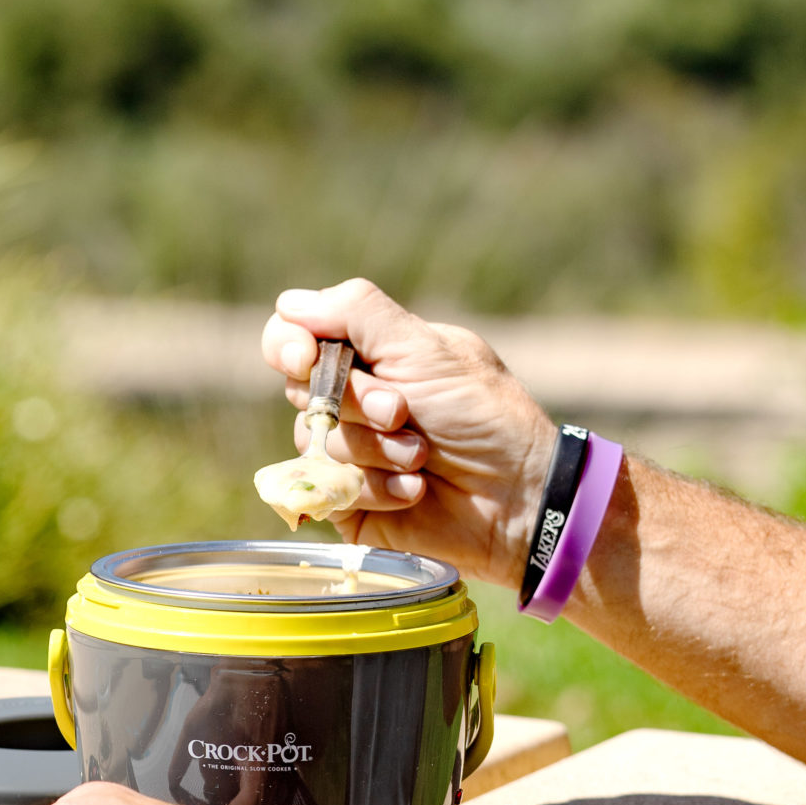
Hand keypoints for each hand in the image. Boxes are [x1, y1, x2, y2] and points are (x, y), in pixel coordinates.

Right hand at [261, 278, 556, 583]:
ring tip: (424, 456)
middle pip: (298, 388)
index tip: (306, 359)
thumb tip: (290, 303)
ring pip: (314, 441)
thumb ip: (359, 314)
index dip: (287, 345)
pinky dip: (375, 487)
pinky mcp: (347, 501)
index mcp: (369, 353)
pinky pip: (327, 489)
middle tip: (403, 412)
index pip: (291, 336)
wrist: (518, 496)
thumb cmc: (482, 415)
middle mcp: (350, 399)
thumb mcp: (426, 350)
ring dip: (375, 450)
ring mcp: (345, 451)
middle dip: (355, 402)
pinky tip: (416, 491)